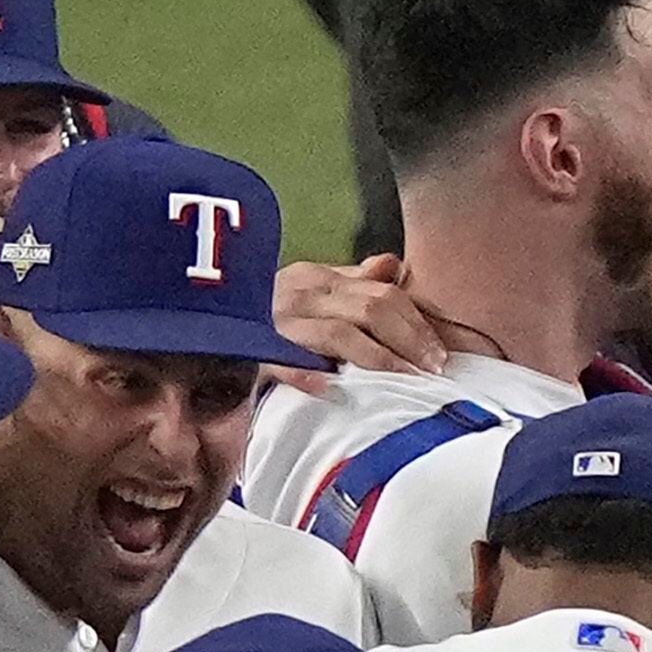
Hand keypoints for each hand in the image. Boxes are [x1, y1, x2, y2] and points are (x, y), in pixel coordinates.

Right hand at [270, 254, 450, 381]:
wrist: (212, 327)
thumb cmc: (274, 315)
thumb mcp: (315, 291)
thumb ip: (355, 282)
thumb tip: (394, 264)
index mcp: (318, 279)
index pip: (380, 293)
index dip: (416, 321)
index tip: (438, 350)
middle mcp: (301, 296)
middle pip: (369, 309)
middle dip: (409, 339)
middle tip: (433, 368)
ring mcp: (278, 325)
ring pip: (339, 334)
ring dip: (379, 358)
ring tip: (406, 378)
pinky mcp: (256, 354)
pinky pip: (282, 363)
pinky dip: (304, 374)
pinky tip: (327, 387)